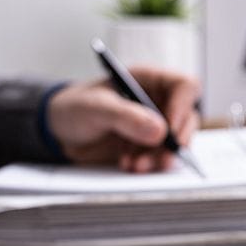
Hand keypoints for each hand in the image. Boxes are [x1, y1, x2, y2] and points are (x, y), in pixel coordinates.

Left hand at [46, 66, 200, 171]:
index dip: (182, 107)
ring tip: (135, 166)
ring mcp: (153, 125)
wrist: (59, 130)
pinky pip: (160, 156)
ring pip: (175, 142)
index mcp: (148, 80)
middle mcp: (156, 101)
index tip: (169, 130)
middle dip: (173, 141)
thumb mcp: (96, 108)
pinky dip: (149, 164)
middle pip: (186, 118)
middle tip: (162, 158)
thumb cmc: (75, 107)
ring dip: (159, 157)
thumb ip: (126, 117)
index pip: (184, 87)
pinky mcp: (147, 145)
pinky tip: (129, 165)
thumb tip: (159, 130)